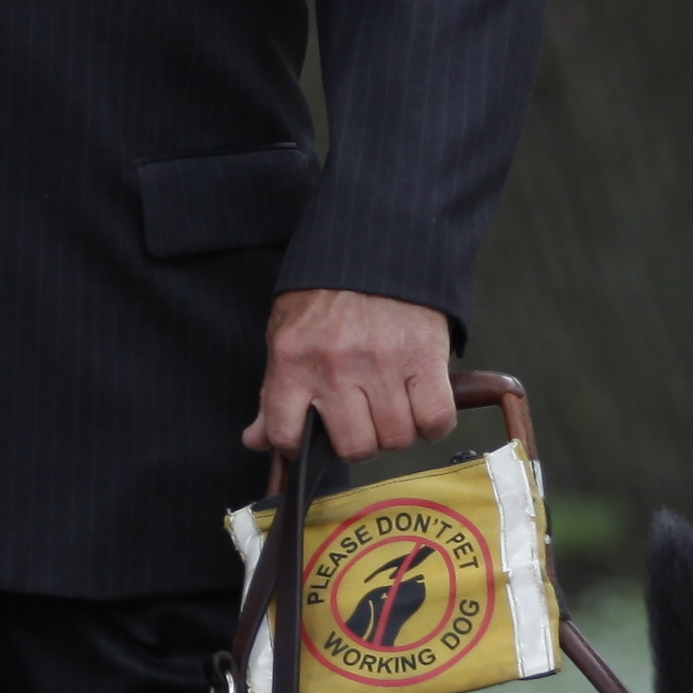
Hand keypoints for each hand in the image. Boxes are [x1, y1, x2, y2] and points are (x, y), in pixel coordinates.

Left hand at [246, 289, 457, 461]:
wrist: (377, 245)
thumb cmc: (327, 292)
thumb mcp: (285, 334)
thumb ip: (273, 391)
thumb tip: (257, 440)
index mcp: (293, 359)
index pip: (286, 434)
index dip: (298, 446)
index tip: (310, 439)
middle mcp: (336, 366)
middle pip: (354, 447)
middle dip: (360, 442)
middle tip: (362, 420)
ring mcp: (383, 364)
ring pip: (396, 438)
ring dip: (397, 431)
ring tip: (392, 406)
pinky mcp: (425, 358)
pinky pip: (434, 420)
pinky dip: (432, 423)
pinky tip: (421, 405)